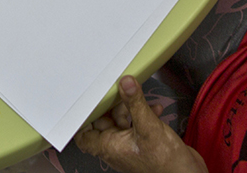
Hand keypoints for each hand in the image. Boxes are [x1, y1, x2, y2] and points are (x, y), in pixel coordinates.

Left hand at [75, 76, 206, 172]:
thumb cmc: (165, 163)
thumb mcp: (148, 127)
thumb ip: (135, 103)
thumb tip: (125, 83)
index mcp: (109, 147)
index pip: (84, 135)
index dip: (82, 120)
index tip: (85, 102)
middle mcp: (117, 148)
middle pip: (104, 122)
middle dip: (111, 105)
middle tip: (117, 89)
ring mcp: (130, 146)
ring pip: (122, 122)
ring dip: (131, 108)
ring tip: (138, 96)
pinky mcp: (144, 143)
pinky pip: (138, 125)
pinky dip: (144, 115)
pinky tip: (155, 108)